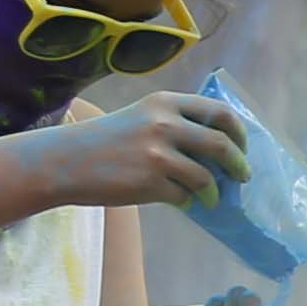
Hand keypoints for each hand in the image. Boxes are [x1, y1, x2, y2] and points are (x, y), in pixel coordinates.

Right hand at [47, 90, 248, 212]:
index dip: (239, 132)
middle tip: (242, 176)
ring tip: (209, 197)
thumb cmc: (105, 141)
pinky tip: (180, 201)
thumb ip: (176, 124)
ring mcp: (157, 153)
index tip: (242, 146)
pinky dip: (187, 202)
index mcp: (165, 103)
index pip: (219, 112)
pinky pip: (184, 197)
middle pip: (222, 144)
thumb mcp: (141, 117)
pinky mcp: (150, 182)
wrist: (64, 161)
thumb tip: (220, 151)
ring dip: (213, 191)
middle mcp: (164, 123)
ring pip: (205, 177)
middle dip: (239, 164)